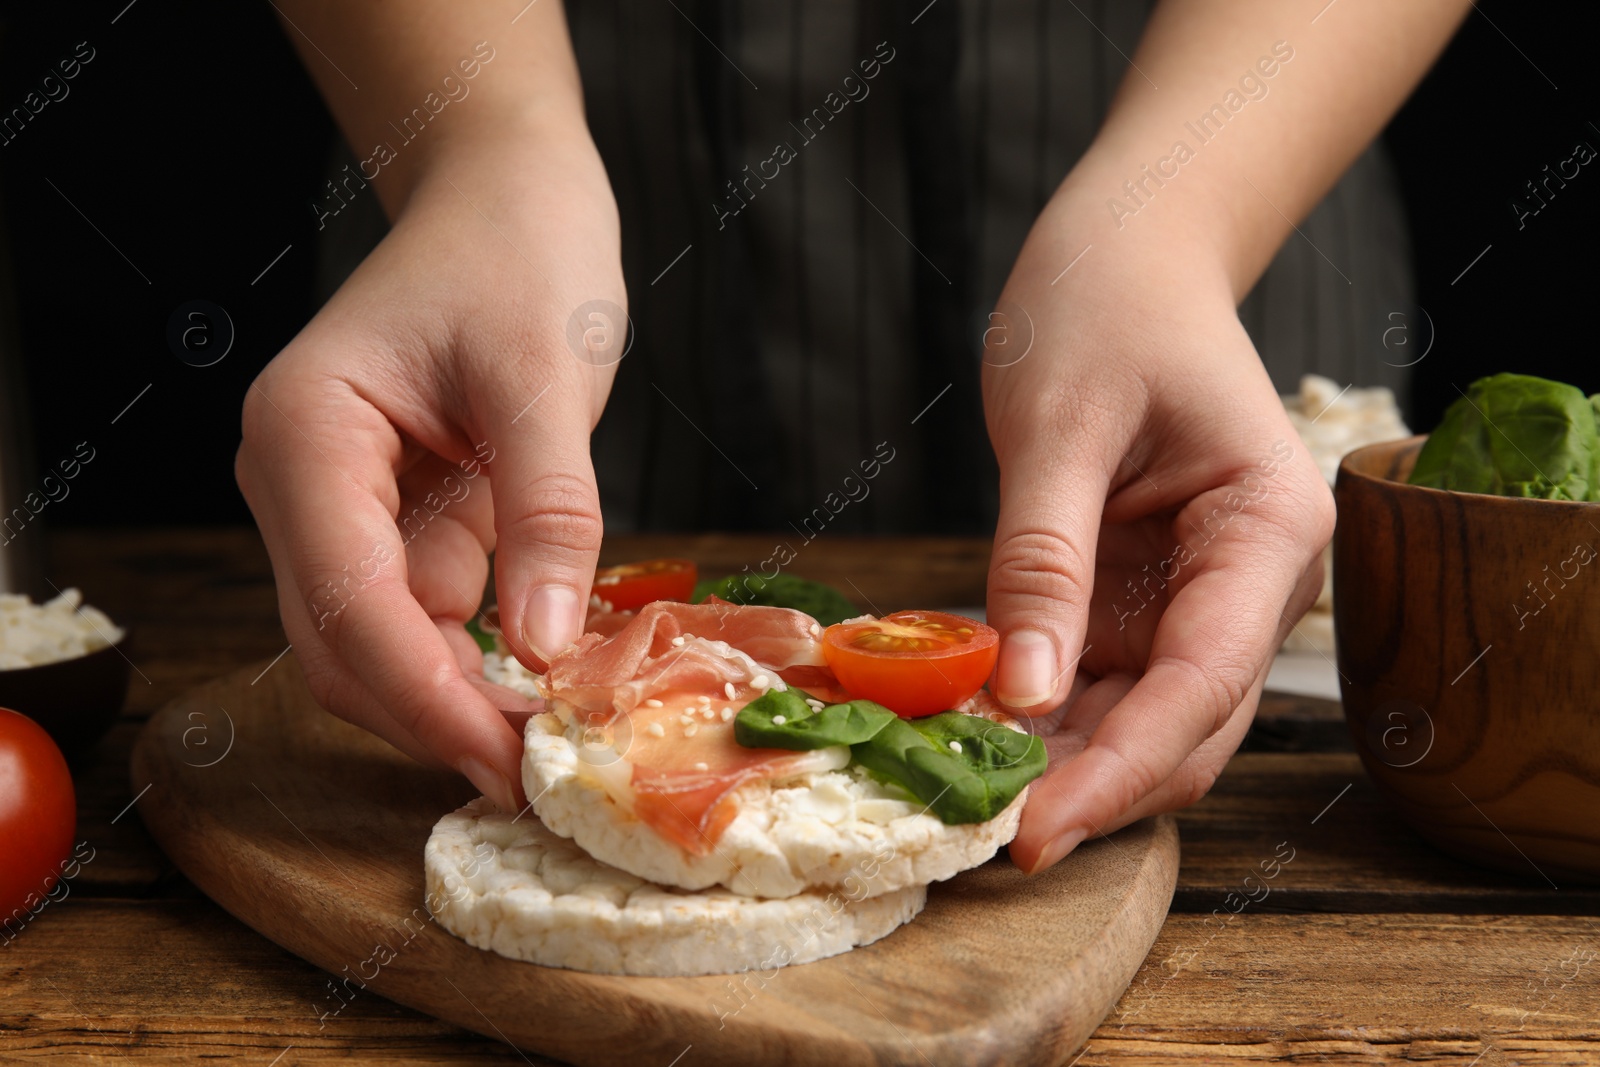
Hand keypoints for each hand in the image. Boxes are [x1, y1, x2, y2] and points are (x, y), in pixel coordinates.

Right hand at [237, 122, 625, 809]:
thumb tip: (543, 648)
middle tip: (541, 768)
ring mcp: (344, 505)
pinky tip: (550, 674)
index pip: (347, 604)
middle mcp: (301, 481)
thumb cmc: (518, 250)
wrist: (510, 194)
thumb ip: (546, 512)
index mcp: (305, 435)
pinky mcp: (397, 517)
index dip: (426, 699)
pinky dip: (483, 651)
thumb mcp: (546, 375)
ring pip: (384, 642)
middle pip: (346, 645)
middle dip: (439, 714)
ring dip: (461, 695)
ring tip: (557, 731)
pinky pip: (429, 610)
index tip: (506, 763)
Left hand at [982, 192, 1333, 873]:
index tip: (1034, 831)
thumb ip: (1043, 561)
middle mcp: (1248, 584)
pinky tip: (969, 728)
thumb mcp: (1058, 429)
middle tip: (980, 833)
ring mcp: (1194, 598)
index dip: (1119, 770)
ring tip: (962, 790)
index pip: (1202, 684)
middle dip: (1089, 787)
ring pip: (1137, 721)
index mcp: (1266, 534)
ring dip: (1058, 762)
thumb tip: (1023, 696)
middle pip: (1181, 728)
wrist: (1123, 254)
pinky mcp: (1140, 598)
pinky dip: (1038, 714)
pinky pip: (1095, 681)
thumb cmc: (1105, 306)